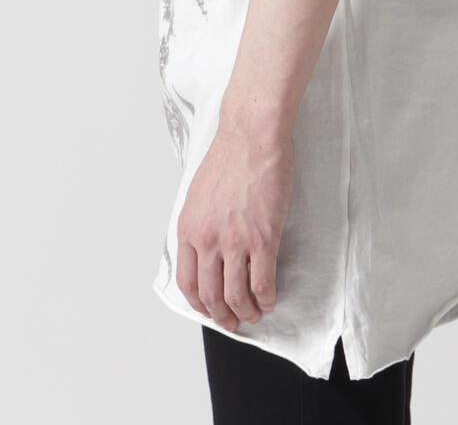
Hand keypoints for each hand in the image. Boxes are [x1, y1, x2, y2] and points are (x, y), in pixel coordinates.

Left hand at [175, 117, 294, 332]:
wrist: (252, 135)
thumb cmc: (229, 156)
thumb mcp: (198, 193)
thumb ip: (199, 224)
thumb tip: (205, 249)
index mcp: (189, 228)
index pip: (187, 282)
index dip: (200, 304)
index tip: (210, 310)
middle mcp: (208, 240)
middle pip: (211, 295)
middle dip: (223, 316)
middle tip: (234, 322)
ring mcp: (236, 241)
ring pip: (236, 296)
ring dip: (246, 312)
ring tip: (254, 314)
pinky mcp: (263, 238)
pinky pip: (262, 283)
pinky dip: (266, 298)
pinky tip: (270, 299)